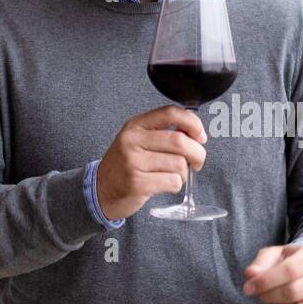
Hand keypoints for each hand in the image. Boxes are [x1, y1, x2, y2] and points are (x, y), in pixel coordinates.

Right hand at [95, 105, 206, 220]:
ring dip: (183, 173)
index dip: (192, 123)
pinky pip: (172, 182)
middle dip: (197, 153)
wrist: (101, 190)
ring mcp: (133, 162)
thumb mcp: (139, 141)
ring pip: (179, 164)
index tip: (200, 136)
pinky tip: (163, 185)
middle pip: (179, 141)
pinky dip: (175, 185)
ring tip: (171, 175)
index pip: (171, 113)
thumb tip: (197, 135)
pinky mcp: (137, 183)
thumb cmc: (126, 165)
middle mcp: (132, 140)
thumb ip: (163, 134)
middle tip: (197, 162)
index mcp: (136, 125)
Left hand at [242, 243, 302, 303]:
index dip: (266, 281)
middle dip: (269, 296)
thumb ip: (261, 263)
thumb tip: (251, 274)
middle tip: (260, 295)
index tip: (249, 288)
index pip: (290, 270)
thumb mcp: (274, 255)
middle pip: (294, 292)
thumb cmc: (290, 262)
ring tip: (275, 303)